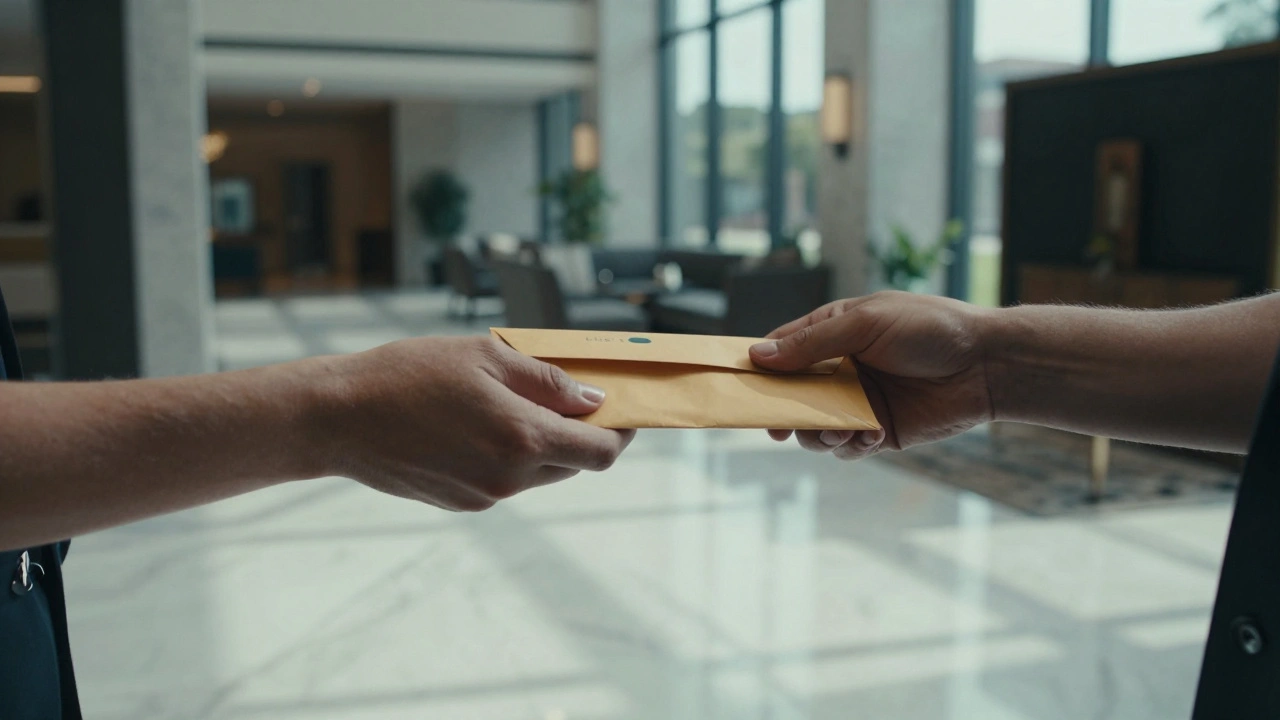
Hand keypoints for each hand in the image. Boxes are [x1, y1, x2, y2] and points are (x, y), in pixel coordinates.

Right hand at [314, 336, 633, 510]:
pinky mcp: (461, 503)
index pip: (601, 451)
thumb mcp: (485, 356)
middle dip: (582, 432)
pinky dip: (509, 455)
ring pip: (539, 473)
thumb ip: (548, 381)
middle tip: (571, 397)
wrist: (337, 418)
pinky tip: (478, 424)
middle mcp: (509, 478)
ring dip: (543, 443)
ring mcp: (484, 496)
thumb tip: (595, 398)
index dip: (622, 431)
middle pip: (574, 464)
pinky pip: (505, 481)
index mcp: (522, 438)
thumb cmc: (408, 374)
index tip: (625, 409)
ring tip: (514, 403)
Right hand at [749, 291, 993, 459]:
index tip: (739, 386)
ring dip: (818, 434)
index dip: (759, 368)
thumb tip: (758, 355)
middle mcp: (842, 369)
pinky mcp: (880, 432)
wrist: (988, 365)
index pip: (782, 350)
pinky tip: (869, 436)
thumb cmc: (929, 329)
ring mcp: (859, 402)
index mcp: (834, 333)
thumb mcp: (864, 324)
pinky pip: (847, 448)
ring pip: (814, 428)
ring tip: (840, 430)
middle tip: (779, 427)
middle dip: (784, 412)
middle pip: (792, 395)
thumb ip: (811, 342)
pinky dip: (850, 447)